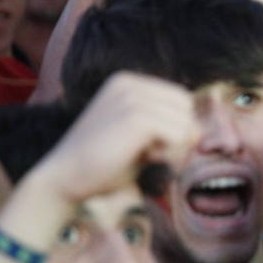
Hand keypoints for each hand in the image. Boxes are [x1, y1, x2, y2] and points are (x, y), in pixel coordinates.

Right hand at [26, 72, 196, 207]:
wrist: (64, 179)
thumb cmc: (103, 164)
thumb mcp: (138, 138)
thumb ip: (167, 128)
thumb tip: (198, 131)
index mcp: (127, 83)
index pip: (180, 98)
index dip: (176, 127)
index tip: (149, 145)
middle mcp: (129, 84)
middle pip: (186, 107)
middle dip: (178, 135)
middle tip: (150, 153)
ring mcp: (131, 98)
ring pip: (185, 122)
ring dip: (172, 148)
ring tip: (142, 155)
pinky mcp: (135, 117)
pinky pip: (179, 135)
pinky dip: (168, 153)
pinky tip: (142, 158)